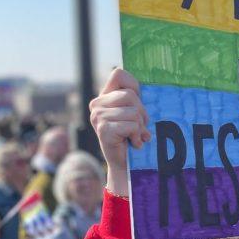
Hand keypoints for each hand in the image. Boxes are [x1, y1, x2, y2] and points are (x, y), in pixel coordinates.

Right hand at [89, 68, 150, 195]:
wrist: (124, 164)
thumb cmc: (131, 135)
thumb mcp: (133, 112)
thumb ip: (134, 97)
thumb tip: (136, 77)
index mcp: (103, 96)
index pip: (118, 74)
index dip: (134, 87)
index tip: (137, 105)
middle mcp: (96, 104)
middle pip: (131, 96)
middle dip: (142, 113)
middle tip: (139, 127)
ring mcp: (98, 117)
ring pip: (133, 111)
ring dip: (140, 127)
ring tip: (135, 136)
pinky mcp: (103, 130)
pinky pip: (131, 125)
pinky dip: (137, 136)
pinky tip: (132, 143)